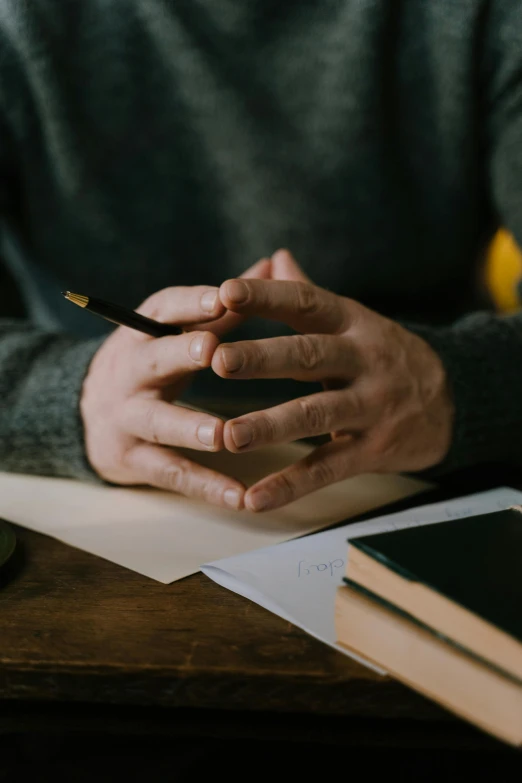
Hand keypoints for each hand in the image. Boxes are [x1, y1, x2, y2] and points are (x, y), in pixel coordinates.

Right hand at [81, 259, 270, 508]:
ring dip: (191, 427)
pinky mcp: (133, 459)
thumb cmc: (152, 363)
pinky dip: (205, 485)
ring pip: (160, 422)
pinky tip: (239, 496)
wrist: (88, 413)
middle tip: (212, 350)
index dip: (191, 303)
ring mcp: (128, 417)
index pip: (164, 308)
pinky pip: (171, 473)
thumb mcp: (176, 330)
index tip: (223, 296)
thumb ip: (226, 303)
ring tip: (224, 435)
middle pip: (154, 359)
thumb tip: (274, 262)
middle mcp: (131, 371)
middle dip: (181, 353)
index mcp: (144, 332)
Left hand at [212, 251, 454, 511]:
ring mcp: (370, 407)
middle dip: (263, 358)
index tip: (224, 292)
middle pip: (309, 357)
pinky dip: (291, 485)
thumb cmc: (382, 354)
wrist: (451, 399)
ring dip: (271, 426)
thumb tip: (274, 257)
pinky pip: (328, 468)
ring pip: (316, 416)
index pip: (306, 302)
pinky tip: (255, 499)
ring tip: (229, 436)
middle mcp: (361, 360)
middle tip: (218, 361)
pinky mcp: (373, 450)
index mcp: (350, 323)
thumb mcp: (353, 320)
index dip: (267, 296)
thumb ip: (309, 294)